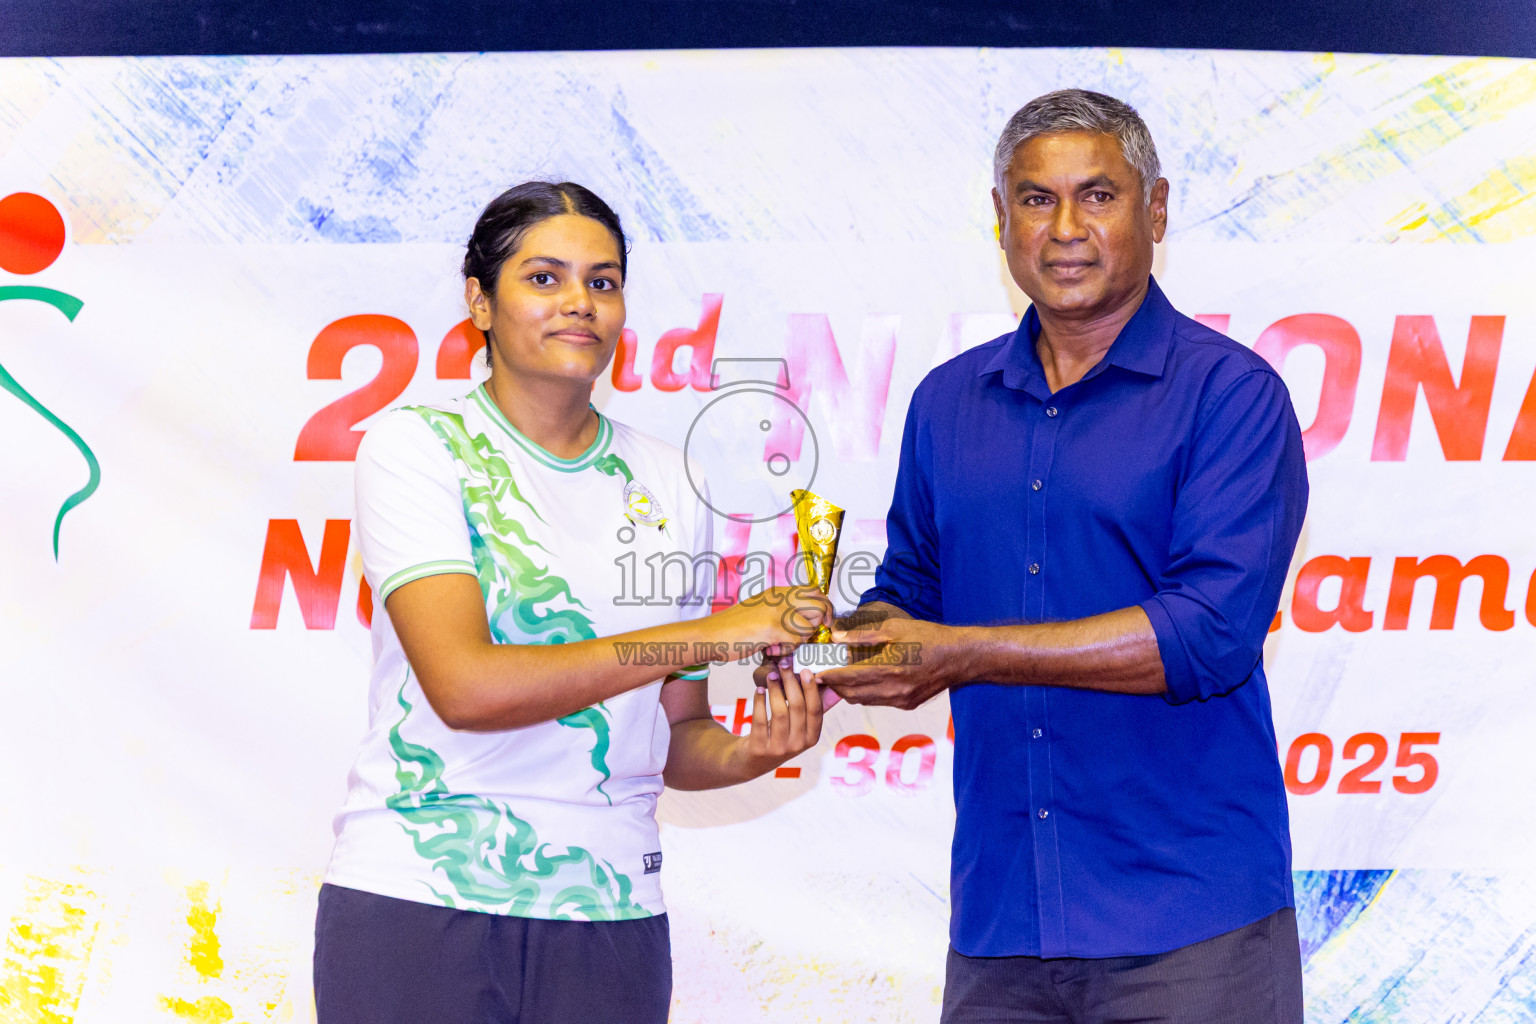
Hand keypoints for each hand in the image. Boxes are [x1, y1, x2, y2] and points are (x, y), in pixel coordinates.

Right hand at [719, 586, 831, 649]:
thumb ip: (782, 611)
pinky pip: (795, 643)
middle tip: (801, 636)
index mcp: (778, 592)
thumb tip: (806, 621)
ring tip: (781, 644)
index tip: (818, 622)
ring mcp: (776, 611)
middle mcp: (780, 597)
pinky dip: (785, 651)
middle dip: (817, 625)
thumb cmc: (734, 628)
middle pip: (820, 605)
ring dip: (800, 641)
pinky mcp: (772, 628)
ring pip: (810, 627)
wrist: (709, 635)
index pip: (815, 591)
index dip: (823, 607)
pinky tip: (770, 649)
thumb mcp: (761, 610)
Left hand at [733, 667, 825, 776]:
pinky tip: (759, 690)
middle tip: (785, 664)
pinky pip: (760, 719)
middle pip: (798, 707)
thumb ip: (813, 708)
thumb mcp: (799, 727)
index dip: (811, 689)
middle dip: (791, 682)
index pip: (816, 710)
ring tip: (771, 675)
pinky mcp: (759, 747)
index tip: (805, 669)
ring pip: (780, 712)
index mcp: (812, 737)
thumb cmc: (779, 736)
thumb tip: (832, 686)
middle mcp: (798, 745)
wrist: (753, 761)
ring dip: (775, 689)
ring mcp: (778, 748)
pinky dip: (760, 701)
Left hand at [820, 617, 975, 709]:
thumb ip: (863, 635)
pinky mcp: (906, 704)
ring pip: (862, 700)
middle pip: (851, 693)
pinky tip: (865, 681)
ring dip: (848, 691)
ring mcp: (900, 699)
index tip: (814, 673)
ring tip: (839, 678)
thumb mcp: (894, 628)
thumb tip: (837, 637)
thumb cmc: (929, 637)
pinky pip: (878, 702)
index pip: (847, 677)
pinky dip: (866, 693)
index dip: (827, 676)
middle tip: (823, 675)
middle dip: (834, 685)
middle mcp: (892, 689)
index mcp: (888, 668)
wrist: (958, 657)